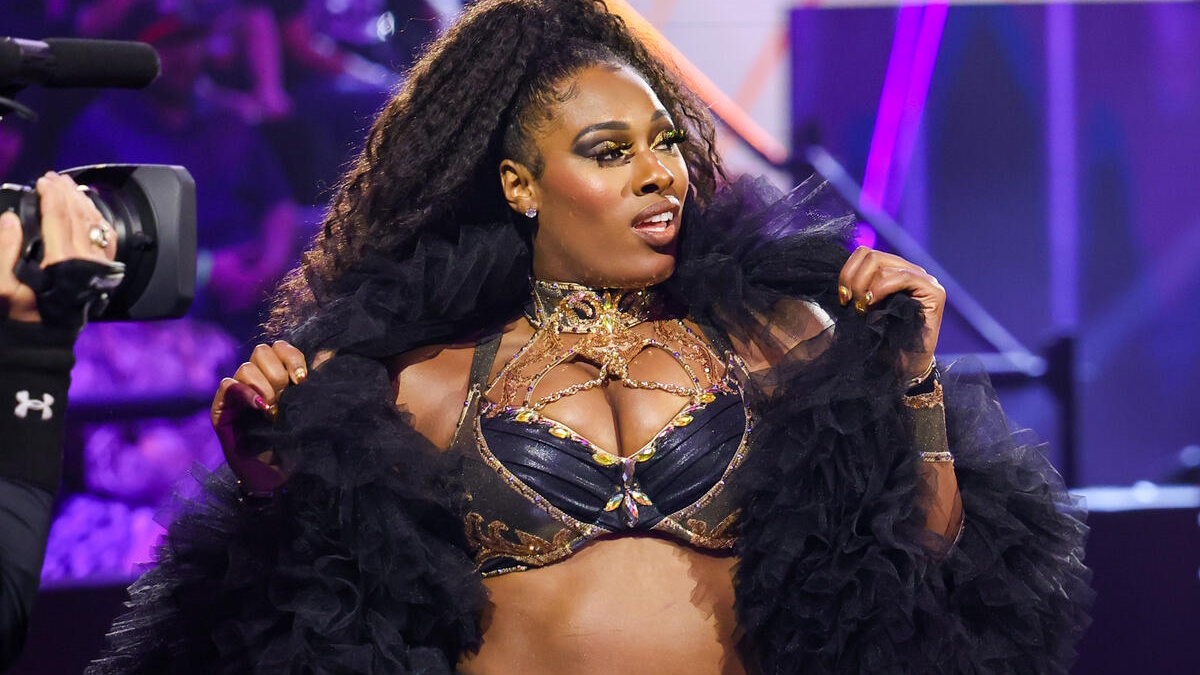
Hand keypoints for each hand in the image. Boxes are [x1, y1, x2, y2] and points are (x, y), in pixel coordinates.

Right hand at [0, 171, 117, 322]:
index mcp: (62, 261)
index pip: (59, 218)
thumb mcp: (1, 287)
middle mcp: (85, 259)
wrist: (45, 335)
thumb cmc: (21, 311)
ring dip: (82, 202)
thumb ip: (2, 251)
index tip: (42, 181)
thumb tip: (11, 220)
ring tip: (68, 186)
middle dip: (66, 193)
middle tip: (54, 178)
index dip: (51, 196)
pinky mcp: (102, 270)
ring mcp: (97, 264)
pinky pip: (106, 237)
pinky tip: (88, 209)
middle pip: (79, 216)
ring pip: (95, 224)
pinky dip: (97, 218)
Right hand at [212, 340, 319, 492]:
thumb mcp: (310, 408)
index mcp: (277, 374)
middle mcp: (255, 380)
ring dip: (265, 386)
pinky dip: (246, 393)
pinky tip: (261, 408)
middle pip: (262, 351)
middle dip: (278, 373)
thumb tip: (328, 354)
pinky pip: (228, 385)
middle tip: (287, 397)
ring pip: (247, 368)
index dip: (293, 358)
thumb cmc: (297, 442)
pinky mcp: (222, 408)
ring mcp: (237, 393)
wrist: (279, 475)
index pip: (280, 347)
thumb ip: (315, 381)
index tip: (303, 380)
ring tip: (274, 410)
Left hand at [837, 246, 944, 380]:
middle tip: (850, 304)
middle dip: (853, 280)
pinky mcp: (934, 292)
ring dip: (864, 287)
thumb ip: (857, 287)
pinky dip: (880, 289)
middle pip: (871, 255)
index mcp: (893, 271)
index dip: (847, 272)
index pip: (864, 253)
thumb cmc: (879, 341)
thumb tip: (841, 275)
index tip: (842, 299)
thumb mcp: (861, 308)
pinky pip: (902, 277)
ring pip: (882, 264)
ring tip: (862, 310)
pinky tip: (872, 305)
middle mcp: (910, 271)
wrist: (901, 367)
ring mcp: (924, 279)